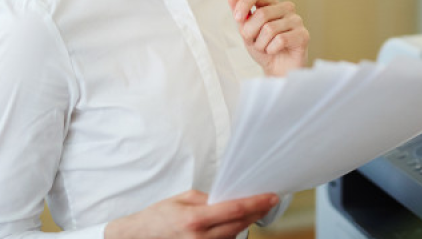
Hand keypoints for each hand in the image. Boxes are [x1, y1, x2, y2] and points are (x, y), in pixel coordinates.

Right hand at [105, 190, 278, 238]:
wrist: (141, 236)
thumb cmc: (159, 215)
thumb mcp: (184, 198)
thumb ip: (208, 199)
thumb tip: (228, 198)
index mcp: (195, 220)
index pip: (234, 210)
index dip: (255, 203)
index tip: (270, 197)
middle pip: (239, 225)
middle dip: (257, 212)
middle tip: (269, 201)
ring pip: (234, 236)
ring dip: (246, 222)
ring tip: (255, 208)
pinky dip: (233, 232)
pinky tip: (236, 222)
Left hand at [228, 0, 308, 75]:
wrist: (276, 69)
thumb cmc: (263, 47)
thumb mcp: (246, 31)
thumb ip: (239, 13)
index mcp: (270, 3)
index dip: (244, 4)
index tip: (237, 17)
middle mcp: (285, 8)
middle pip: (261, 14)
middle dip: (251, 32)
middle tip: (253, 41)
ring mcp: (296, 20)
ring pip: (269, 29)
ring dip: (261, 44)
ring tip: (265, 47)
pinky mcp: (303, 34)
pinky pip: (280, 40)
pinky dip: (271, 49)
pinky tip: (274, 51)